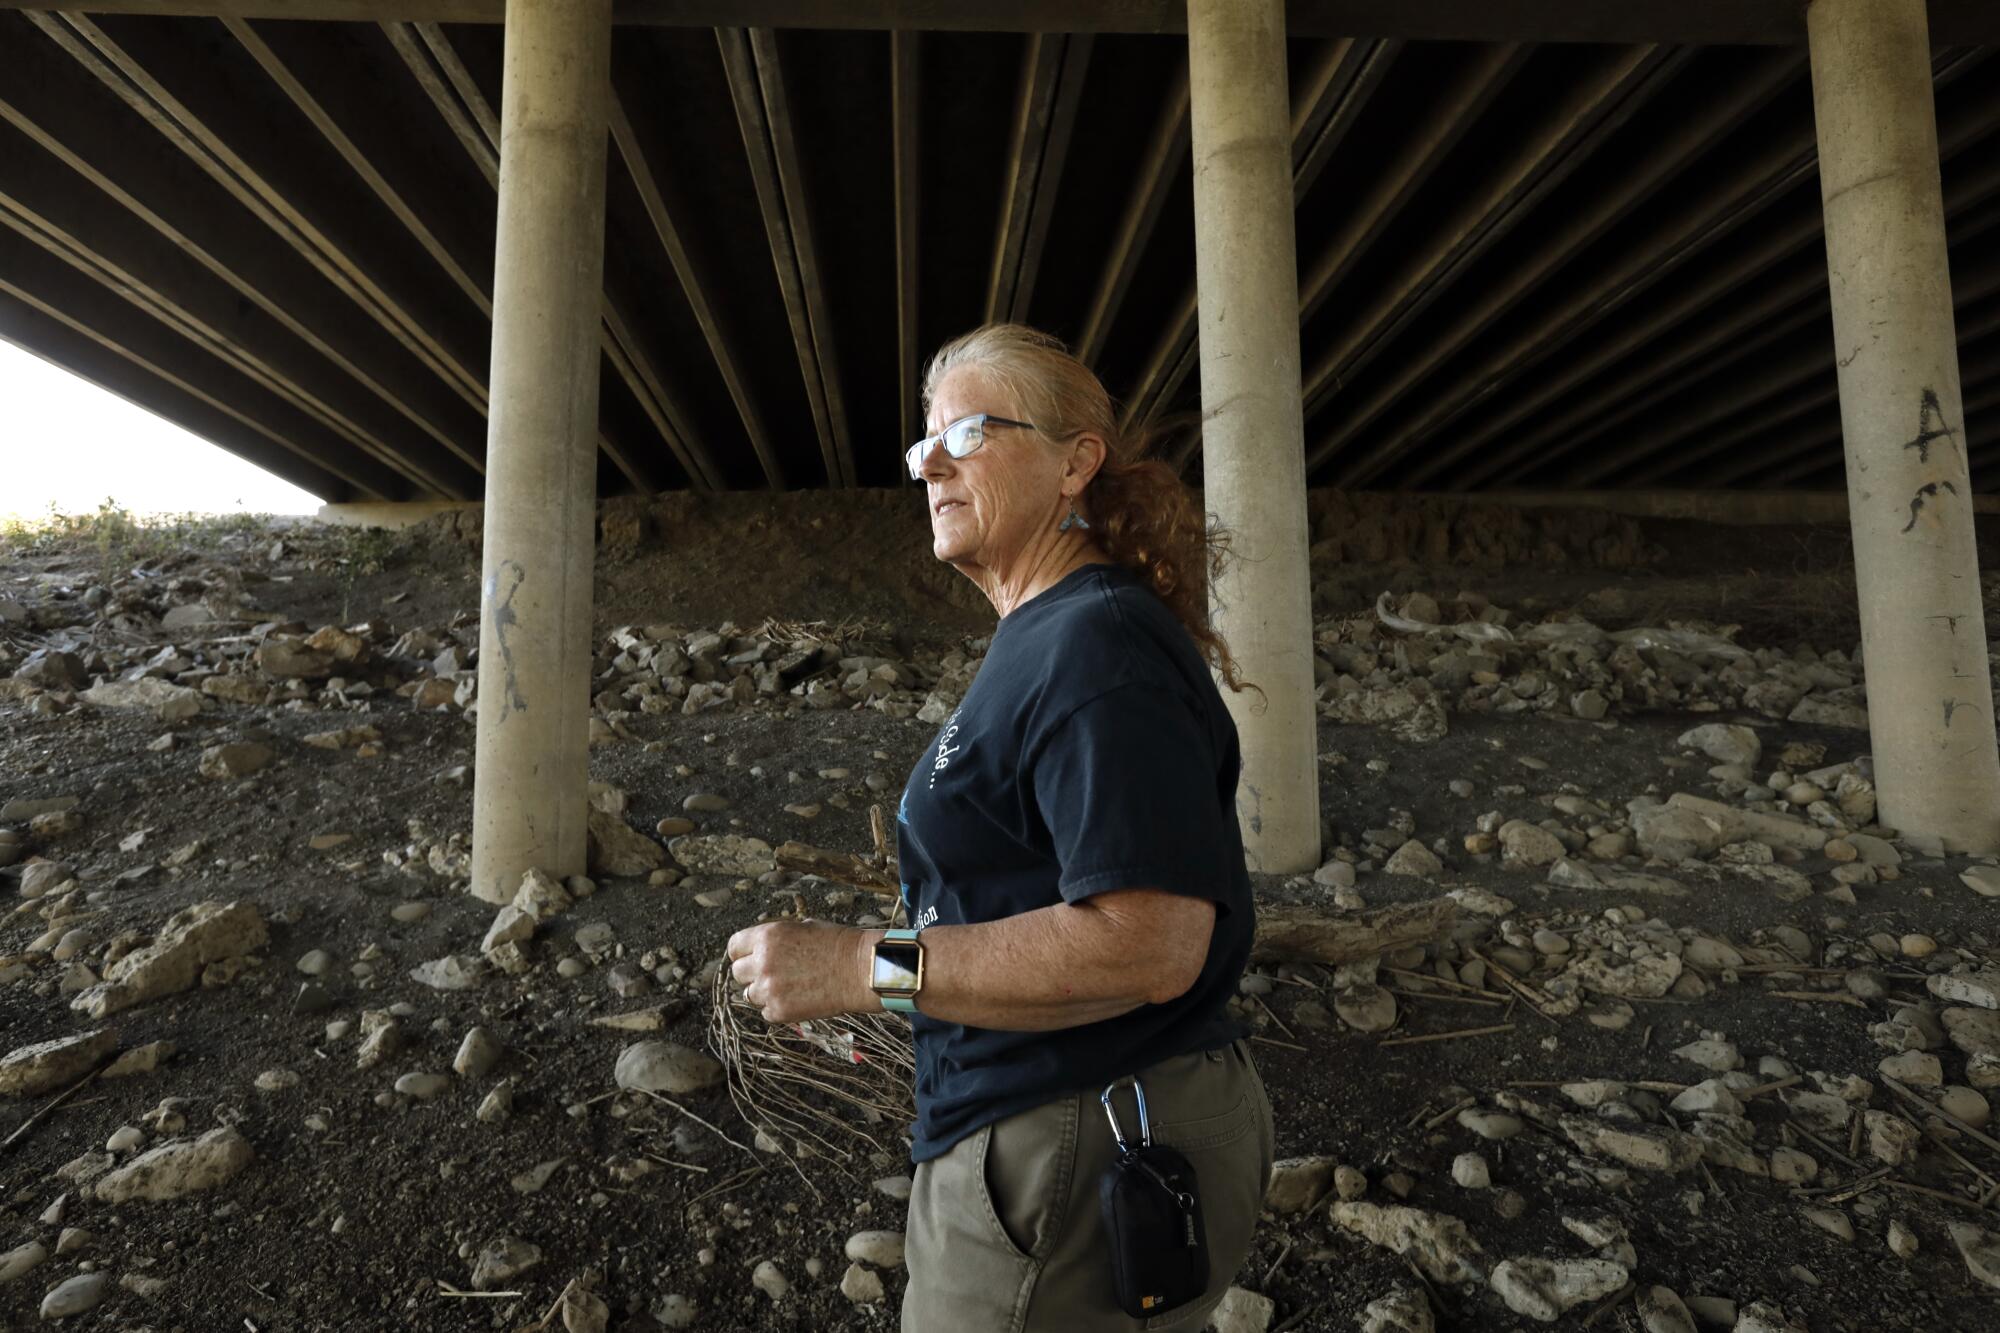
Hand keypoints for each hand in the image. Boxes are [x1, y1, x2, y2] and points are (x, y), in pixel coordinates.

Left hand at [725, 920, 877, 1022]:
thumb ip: (776, 939)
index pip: (734, 947)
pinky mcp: (779, 1011)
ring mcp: (769, 989)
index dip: (742, 953)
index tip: (749, 959)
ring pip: (750, 995)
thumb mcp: (802, 927)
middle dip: (752, 974)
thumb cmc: (837, 945)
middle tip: (773, 975)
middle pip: (737, 973)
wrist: (860, 971)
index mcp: (767, 936)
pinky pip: (766, 1012)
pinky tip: (798, 999)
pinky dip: (778, 1008)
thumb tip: (759, 948)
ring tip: (790, 987)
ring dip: (764, 992)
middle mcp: (763, 962)